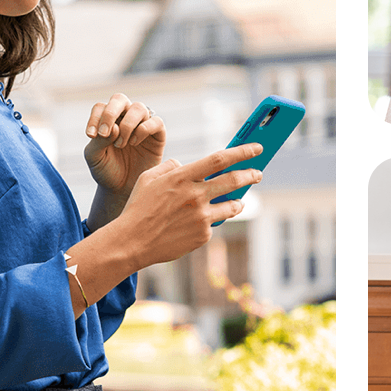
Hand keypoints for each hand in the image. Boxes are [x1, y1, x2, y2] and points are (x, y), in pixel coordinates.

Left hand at [84, 94, 165, 196]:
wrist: (123, 189)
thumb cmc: (107, 171)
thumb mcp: (94, 157)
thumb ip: (99, 141)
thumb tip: (115, 128)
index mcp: (107, 120)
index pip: (101, 107)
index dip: (95, 117)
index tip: (91, 135)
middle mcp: (125, 118)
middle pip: (119, 99)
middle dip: (110, 113)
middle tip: (104, 133)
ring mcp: (142, 125)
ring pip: (139, 108)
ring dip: (127, 124)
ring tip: (120, 144)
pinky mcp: (158, 135)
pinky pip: (156, 122)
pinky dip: (144, 129)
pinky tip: (134, 143)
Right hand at [116, 142, 263, 267]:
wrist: (132, 242)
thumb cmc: (139, 208)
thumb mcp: (148, 178)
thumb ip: (170, 167)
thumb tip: (186, 165)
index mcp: (182, 177)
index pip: (219, 160)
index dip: (241, 152)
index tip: (256, 148)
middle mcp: (195, 195)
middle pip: (233, 181)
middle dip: (251, 175)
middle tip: (258, 173)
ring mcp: (201, 216)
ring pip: (232, 205)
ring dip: (239, 202)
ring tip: (239, 201)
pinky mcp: (203, 235)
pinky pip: (214, 224)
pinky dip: (211, 221)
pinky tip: (200, 223)